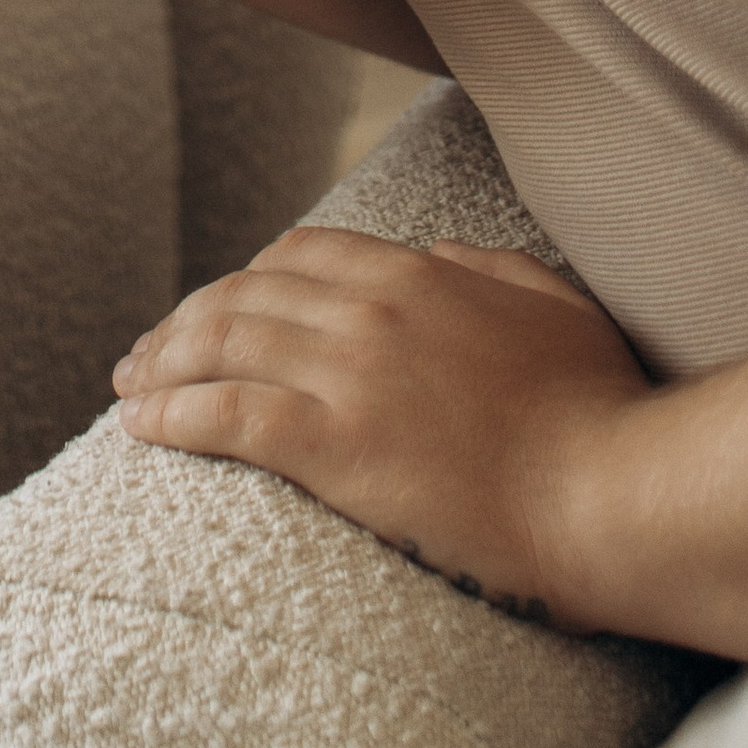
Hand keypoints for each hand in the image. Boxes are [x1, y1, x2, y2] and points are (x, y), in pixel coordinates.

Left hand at [113, 228, 653, 629]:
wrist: (619, 494)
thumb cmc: (604, 412)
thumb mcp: (555, 308)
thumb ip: (490, 269)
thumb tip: (438, 253)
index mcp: (416, 275)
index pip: (298, 255)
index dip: (244, 278)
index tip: (215, 310)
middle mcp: (369, 311)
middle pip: (243, 296)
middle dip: (183, 322)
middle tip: (146, 353)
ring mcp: (349, 376)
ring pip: (222, 348)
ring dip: (162, 364)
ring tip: (128, 387)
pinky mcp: (337, 448)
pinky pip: (229, 417)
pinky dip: (174, 415)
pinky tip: (141, 427)